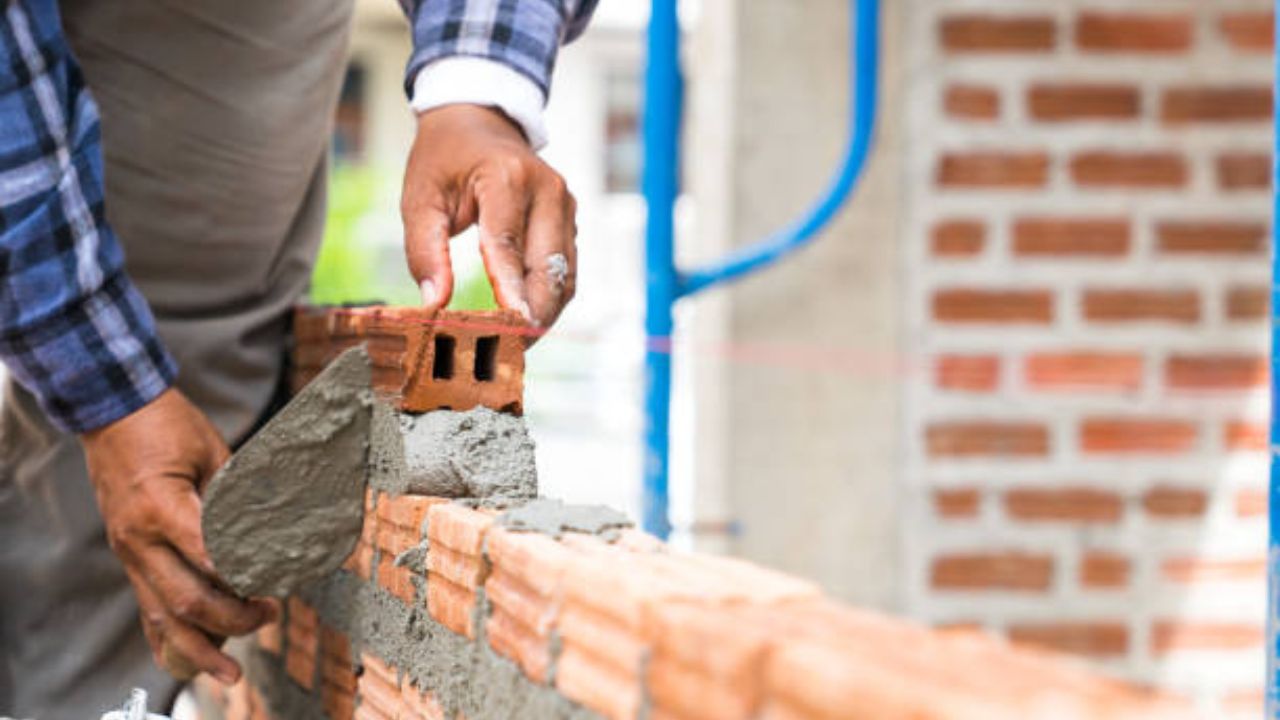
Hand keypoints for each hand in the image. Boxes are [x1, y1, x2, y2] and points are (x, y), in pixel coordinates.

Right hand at [80, 388, 273, 683]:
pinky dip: (171, 638)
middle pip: (187, 599)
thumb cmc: (167, 425)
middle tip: (269, 614)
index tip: (278, 585)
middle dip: (233, 618)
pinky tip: (192, 660)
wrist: (113, 413)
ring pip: (162, 617)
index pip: (209, 558)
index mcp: (161, 507)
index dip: (246, 578)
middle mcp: (139, 538)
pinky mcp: (129, 558)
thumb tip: (276, 529)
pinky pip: (148, 608)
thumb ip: (237, 494)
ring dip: (200, 647)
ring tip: (231, 672)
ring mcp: (129, 552)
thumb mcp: (212, 450)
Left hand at [402, 104, 577, 341]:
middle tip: (505, 353)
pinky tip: (526, 321)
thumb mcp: (420, 198)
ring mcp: (566, 206)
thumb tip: (433, 304)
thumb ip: (425, 250)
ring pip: (564, 277)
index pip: (509, 245)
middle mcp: (548, 191)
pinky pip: (566, 271)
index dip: (510, 291)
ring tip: (514, 346)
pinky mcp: (570, 220)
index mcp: (507, 178)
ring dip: (543, 314)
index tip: (511, 329)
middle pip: (548, 269)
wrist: (479, 120)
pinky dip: (548, 299)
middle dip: (531, 316)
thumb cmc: (444, 159)